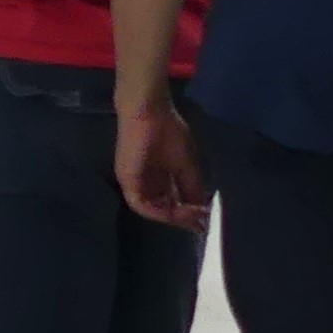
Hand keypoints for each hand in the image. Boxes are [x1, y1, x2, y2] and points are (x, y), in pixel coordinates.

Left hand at [117, 99, 213, 231]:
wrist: (149, 110)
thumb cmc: (167, 130)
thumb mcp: (186, 164)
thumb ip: (192, 187)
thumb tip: (202, 210)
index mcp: (156, 178)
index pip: (171, 203)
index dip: (188, 213)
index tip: (205, 219)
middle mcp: (143, 183)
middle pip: (161, 209)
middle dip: (182, 218)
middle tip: (201, 221)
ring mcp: (132, 181)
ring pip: (151, 210)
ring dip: (173, 217)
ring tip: (192, 216)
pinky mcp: (126, 179)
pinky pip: (140, 204)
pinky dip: (159, 211)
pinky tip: (176, 211)